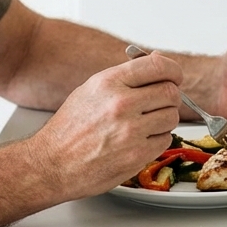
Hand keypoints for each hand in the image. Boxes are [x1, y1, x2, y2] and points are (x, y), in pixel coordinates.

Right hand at [30, 52, 181, 198]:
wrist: (51, 164)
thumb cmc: (69, 129)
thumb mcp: (91, 90)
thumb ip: (125, 78)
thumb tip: (156, 61)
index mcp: (108, 82)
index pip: (158, 66)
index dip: (173, 71)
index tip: (174, 76)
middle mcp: (121, 104)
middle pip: (171, 92)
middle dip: (169, 97)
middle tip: (159, 103)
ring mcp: (130, 131)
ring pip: (172, 117)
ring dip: (164, 120)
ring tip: (144, 124)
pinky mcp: (136, 154)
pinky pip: (165, 140)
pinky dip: (157, 140)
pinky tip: (138, 141)